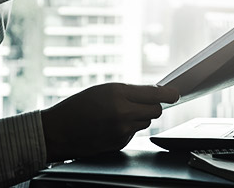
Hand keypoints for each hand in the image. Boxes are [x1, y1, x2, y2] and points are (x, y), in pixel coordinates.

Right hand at [40, 83, 178, 161]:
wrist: (58, 131)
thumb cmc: (78, 106)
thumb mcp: (103, 89)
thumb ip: (130, 91)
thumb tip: (156, 93)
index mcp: (117, 94)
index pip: (154, 94)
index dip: (168, 93)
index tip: (176, 93)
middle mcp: (122, 113)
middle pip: (156, 110)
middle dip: (153, 105)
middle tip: (142, 103)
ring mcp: (121, 131)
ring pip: (146, 122)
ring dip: (140, 117)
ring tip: (120, 114)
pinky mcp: (120, 143)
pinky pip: (134, 133)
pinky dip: (129, 128)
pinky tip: (112, 125)